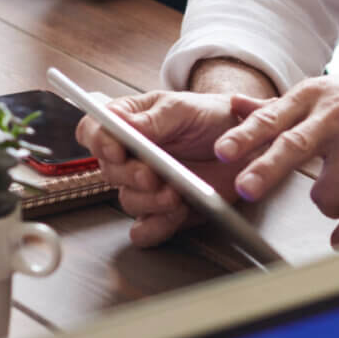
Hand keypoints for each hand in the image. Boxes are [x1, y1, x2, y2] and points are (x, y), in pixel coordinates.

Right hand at [76, 90, 251, 246]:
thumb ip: (154, 118)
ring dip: (150, 201)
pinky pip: (145, 229)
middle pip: (109, 171)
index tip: (116, 150)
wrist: (244, 142)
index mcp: (128, 123)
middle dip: (131, 175)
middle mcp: (130, 156)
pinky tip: (175, 215)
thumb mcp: (185, 108)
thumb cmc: (210, 116)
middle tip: (152, 175)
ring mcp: (145, 186)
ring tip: (176, 194)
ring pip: (129, 201)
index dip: (99, 142)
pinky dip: (157, 227)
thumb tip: (121, 122)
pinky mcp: (161, 211)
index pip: (94, 131)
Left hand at [214, 62, 338, 244]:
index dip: (246, 135)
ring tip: (332, 205)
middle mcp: (338, 116)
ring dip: (325, 207)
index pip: (273, 118)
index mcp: (315, 97)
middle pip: (296, 144)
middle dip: (269, 168)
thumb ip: (277, 106)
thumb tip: (233, 105)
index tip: (222, 150)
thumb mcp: (324, 91)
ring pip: (330, 189)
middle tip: (246, 188)